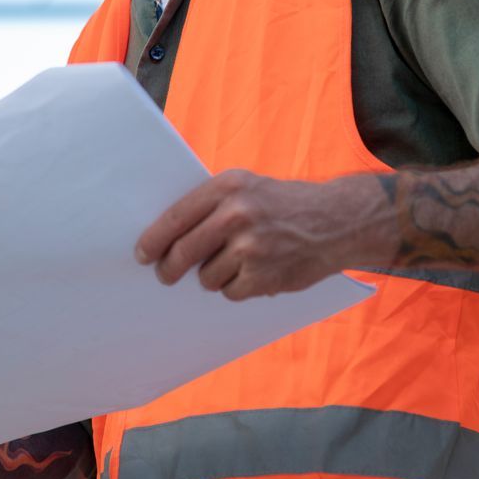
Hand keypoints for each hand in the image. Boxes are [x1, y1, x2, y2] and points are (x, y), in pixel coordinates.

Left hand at [135, 168, 389, 300]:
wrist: (336, 221)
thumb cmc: (282, 203)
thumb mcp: (245, 186)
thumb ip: (210, 205)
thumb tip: (166, 236)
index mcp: (227, 187)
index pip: (175, 217)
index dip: (153, 239)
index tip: (142, 253)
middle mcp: (237, 214)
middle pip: (184, 251)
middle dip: (169, 268)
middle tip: (165, 275)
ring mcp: (251, 247)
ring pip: (207, 277)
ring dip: (213, 277)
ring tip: (233, 263)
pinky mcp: (265, 275)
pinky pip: (231, 292)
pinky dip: (236, 288)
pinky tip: (252, 274)